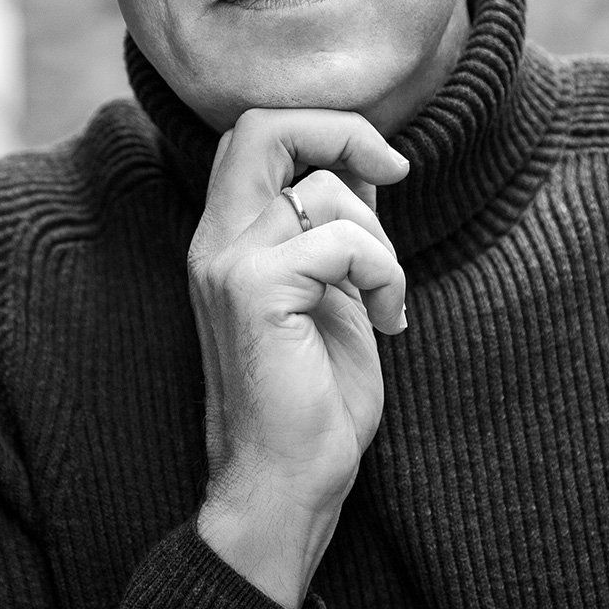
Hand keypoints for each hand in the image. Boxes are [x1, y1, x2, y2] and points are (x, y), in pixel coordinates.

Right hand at [189, 108, 409, 608]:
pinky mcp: (256, 292)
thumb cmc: (312, 400)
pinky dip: (385, 274)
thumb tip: (366, 168)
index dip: (321, 128)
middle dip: (341, 132)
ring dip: (382, 241)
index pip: (253, 133)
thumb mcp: (329, 293)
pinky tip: (388, 322)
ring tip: (385, 299)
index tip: (381, 167)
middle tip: (392, 173)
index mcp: (225, 238)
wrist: (283, 482)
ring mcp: (229, 263)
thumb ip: (333, 228)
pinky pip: (343, 242)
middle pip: (262, 126)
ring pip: (323, 190)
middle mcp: (215, 241)